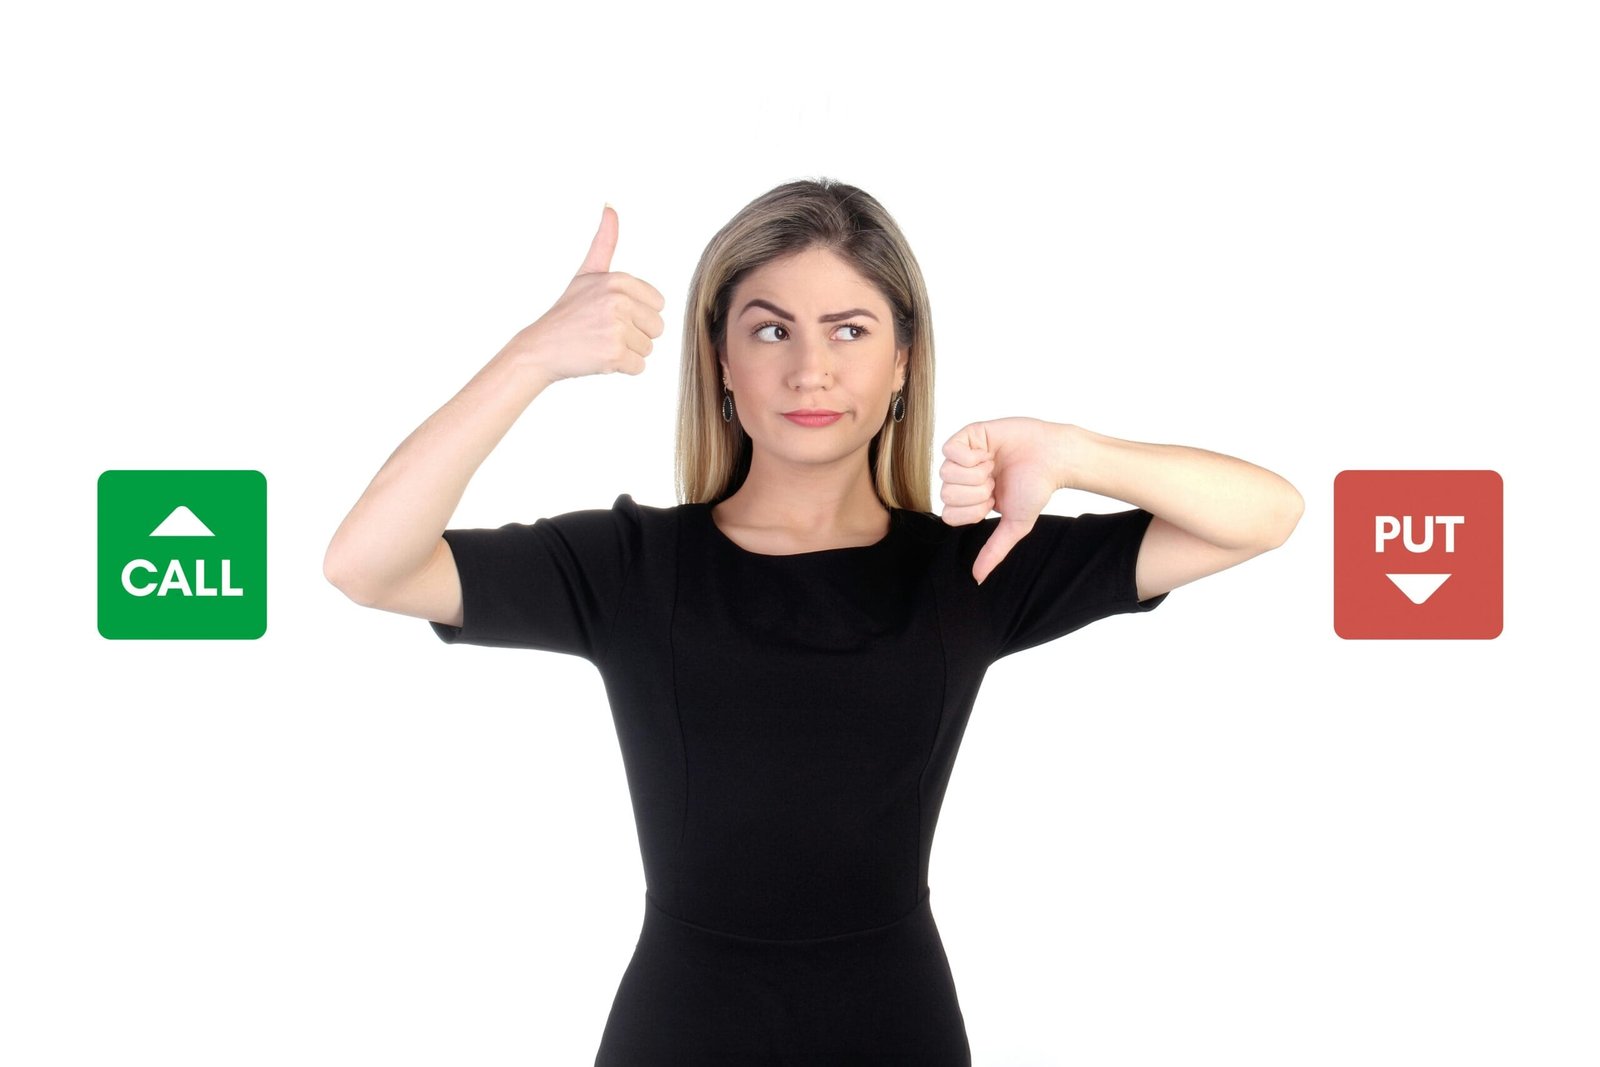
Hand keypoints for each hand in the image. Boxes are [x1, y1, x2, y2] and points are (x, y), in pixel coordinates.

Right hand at [505, 205, 666, 380]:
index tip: (610, 314)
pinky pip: (639, 367)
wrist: (540, 347)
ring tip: (600, 343)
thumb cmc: (567, 312)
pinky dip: (622, 368)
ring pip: (648, 348)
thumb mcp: (587, 274)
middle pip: (657, 327)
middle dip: (635, 334)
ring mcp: (616, 328)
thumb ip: (604, 242)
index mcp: (618, 280)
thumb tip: (610, 206)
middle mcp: (619, 301)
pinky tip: (600, 358)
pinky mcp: (614, 354)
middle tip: (605, 331)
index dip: (637, 314)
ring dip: (628, 352)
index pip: (658, 305)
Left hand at [940, 417, 1064, 583]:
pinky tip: (989, 453)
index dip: (972, 511)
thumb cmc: (1036, 488)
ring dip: (977, 474)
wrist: (1053, 458)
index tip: (993, 502)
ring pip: (946, 473)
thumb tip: (978, 578)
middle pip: (946, 494)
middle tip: (996, 481)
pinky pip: (949, 450)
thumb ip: (994, 550)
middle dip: (977, 492)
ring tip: (994, 467)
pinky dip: (970, 456)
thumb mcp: (1014, 525)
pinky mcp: (968, 434)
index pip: (948, 514)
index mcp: (969, 499)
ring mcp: (963, 455)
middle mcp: (962, 477)